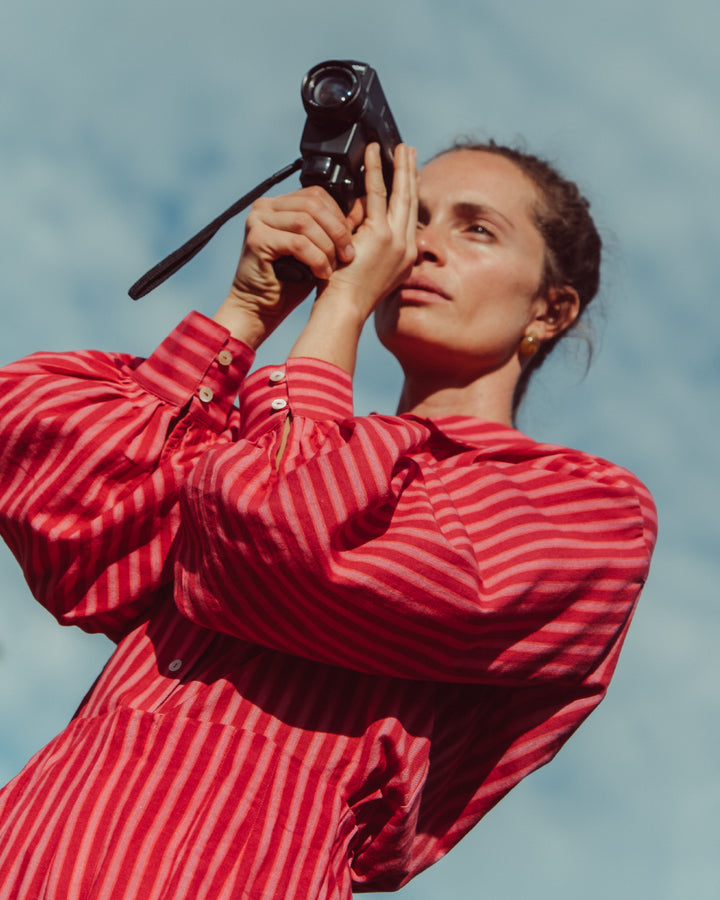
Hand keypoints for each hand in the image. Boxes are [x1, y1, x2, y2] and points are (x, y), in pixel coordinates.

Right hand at [213, 185, 356, 346]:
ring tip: (333, 267)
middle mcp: (265, 206)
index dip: (339, 216)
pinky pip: (297, 242)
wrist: (261, 307)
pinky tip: (321, 274)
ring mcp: (258, 220)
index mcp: (279, 204)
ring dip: (327, 246)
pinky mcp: (257, 239)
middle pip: (313, 203)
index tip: (351, 242)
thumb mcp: (317, 249)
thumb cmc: (290, 281)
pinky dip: (315, 258)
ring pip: (306, 221)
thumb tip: (361, 211)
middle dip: (337, 230)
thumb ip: (331, 229)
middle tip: (348, 255)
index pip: (317, 194)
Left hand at [287, 144, 417, 374]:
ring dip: (398, 166)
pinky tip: (373, 153)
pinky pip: (378, 194)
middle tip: (409, 150)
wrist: (343, 310)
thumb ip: (365, 241)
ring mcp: (396, 241)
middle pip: (411, 201)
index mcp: (404, 258)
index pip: (409, 216)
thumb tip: (355, 216)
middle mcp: (406, 248)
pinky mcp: (380, 235)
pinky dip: (375, 170)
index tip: (409, 173)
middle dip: (411, 173)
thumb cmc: (346, 295)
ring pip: (400, 193)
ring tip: (398, 146)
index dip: (410, 191)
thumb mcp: (363, 265)